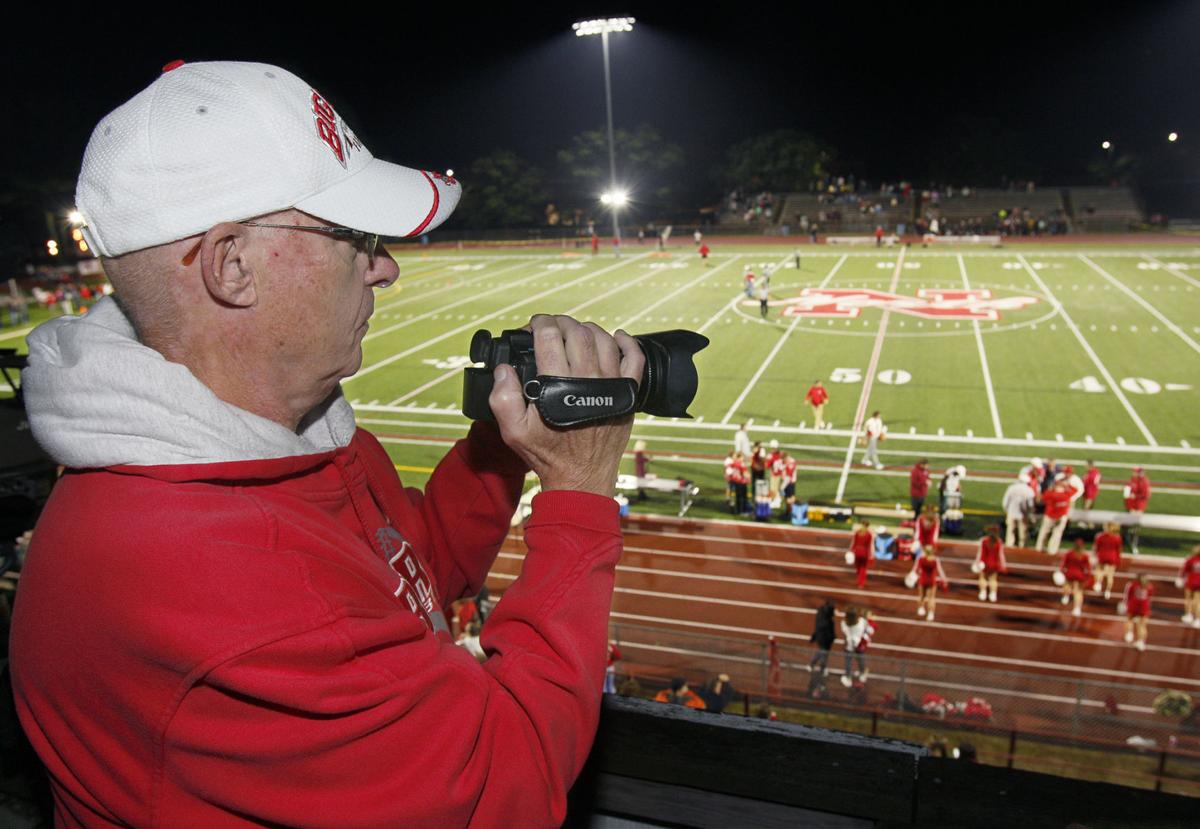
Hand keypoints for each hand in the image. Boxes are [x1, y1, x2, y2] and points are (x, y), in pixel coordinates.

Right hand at [489, 314, 643, 495]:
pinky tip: (615, 337)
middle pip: (578, 333)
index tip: (533, 325)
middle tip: (551, 326)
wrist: (581, 477)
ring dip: (587, 329)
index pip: (550, 337)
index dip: (540, 323)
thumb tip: (504, 369)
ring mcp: (612, 385)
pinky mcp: (627, 394)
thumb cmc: (548, 454)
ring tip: (574, 333)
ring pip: (604, 339)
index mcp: (559, 386)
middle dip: (561, 322)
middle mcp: (588, 381)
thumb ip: (502, 398)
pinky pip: (635, 359)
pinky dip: (627, 342)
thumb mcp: (513, 431)